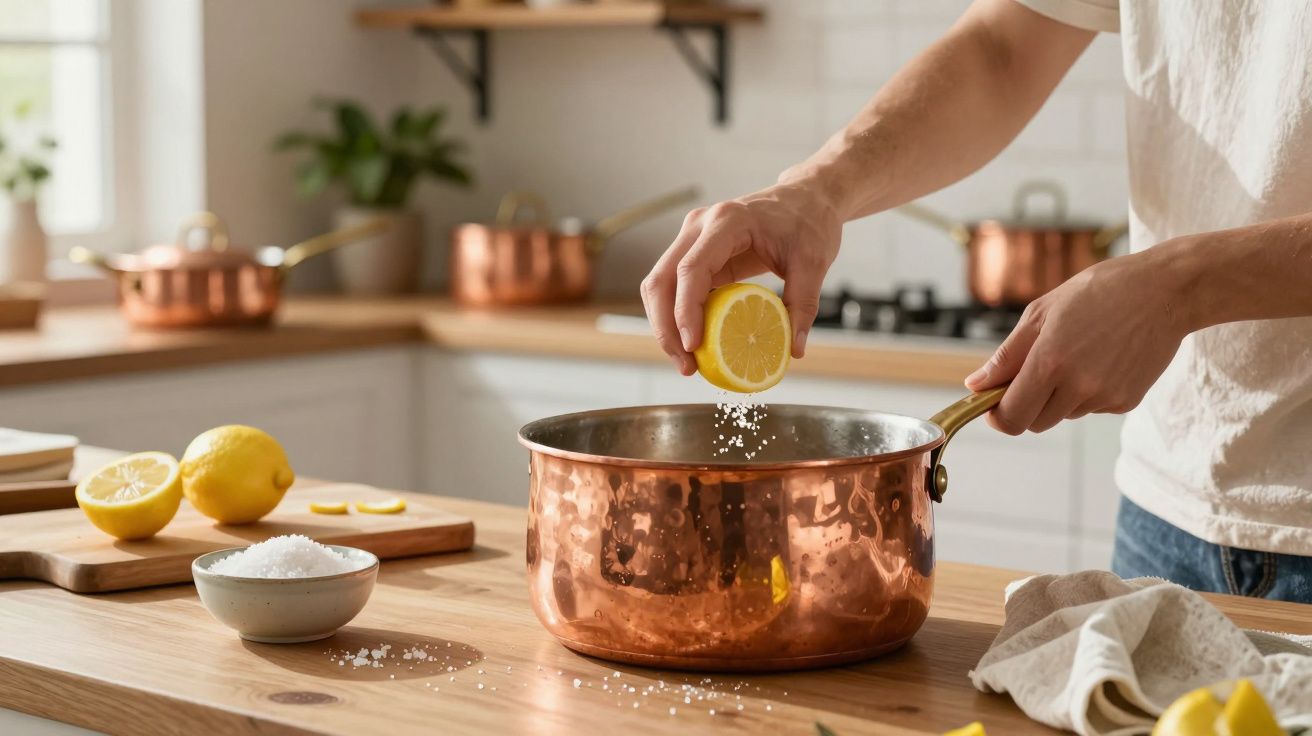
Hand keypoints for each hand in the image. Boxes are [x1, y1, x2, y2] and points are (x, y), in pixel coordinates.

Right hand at [640, 182, 841, 374]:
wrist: (806, 198)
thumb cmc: (809, 221)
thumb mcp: (814, 262)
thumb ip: (803, 305)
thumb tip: (794, 350)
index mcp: (727, 222)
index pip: (691, 268)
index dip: (686, 310)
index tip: (694, 345)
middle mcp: (700, 225)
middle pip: (661, 279)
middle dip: (666, 327)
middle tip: (686, 365)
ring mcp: (692, 238)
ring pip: (659, 285)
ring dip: (665, 325)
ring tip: (687, 362)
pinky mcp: (695, 253)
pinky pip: (674, 287)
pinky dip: (677, 317)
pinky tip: (693, 343)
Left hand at [964, 248, 1189, 433]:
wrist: (1166, 291)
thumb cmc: (1100, 291)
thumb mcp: (1042, 312)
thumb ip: (1007, 355)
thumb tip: (976, 385)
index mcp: (1050, 362)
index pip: (1011, 417)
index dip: (997, 414)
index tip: (994, 401)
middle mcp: (1078, 386)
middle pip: (1035, 421)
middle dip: (1026, 404)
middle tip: (1034, 370)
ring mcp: (1106, 397)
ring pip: (1064, 414)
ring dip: (1059, 396)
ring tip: (1077, 353)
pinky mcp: (1127, 401)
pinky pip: (1092, 408)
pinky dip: (1087, 392)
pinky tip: (1101, 359)